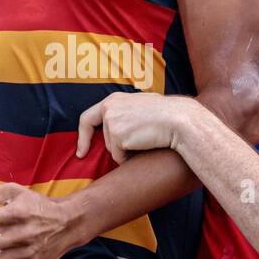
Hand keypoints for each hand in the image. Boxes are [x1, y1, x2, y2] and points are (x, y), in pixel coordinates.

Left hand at [76, 92, 197, 163]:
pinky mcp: (117, 136)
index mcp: (113, 100)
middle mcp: (108, 108)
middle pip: (104, 139)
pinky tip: (144, 146)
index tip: (81, 151)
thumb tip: (118, 126)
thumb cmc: (165, 114)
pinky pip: (119, 157)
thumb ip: (125, 111)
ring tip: (145, 139)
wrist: (178, 119)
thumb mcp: (140, 105)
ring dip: (126, 150)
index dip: (83, 135)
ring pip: (113, 149)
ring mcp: (111, 122)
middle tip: (124, 151)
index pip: (88, 117)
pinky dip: (130, 158)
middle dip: (115, 148)